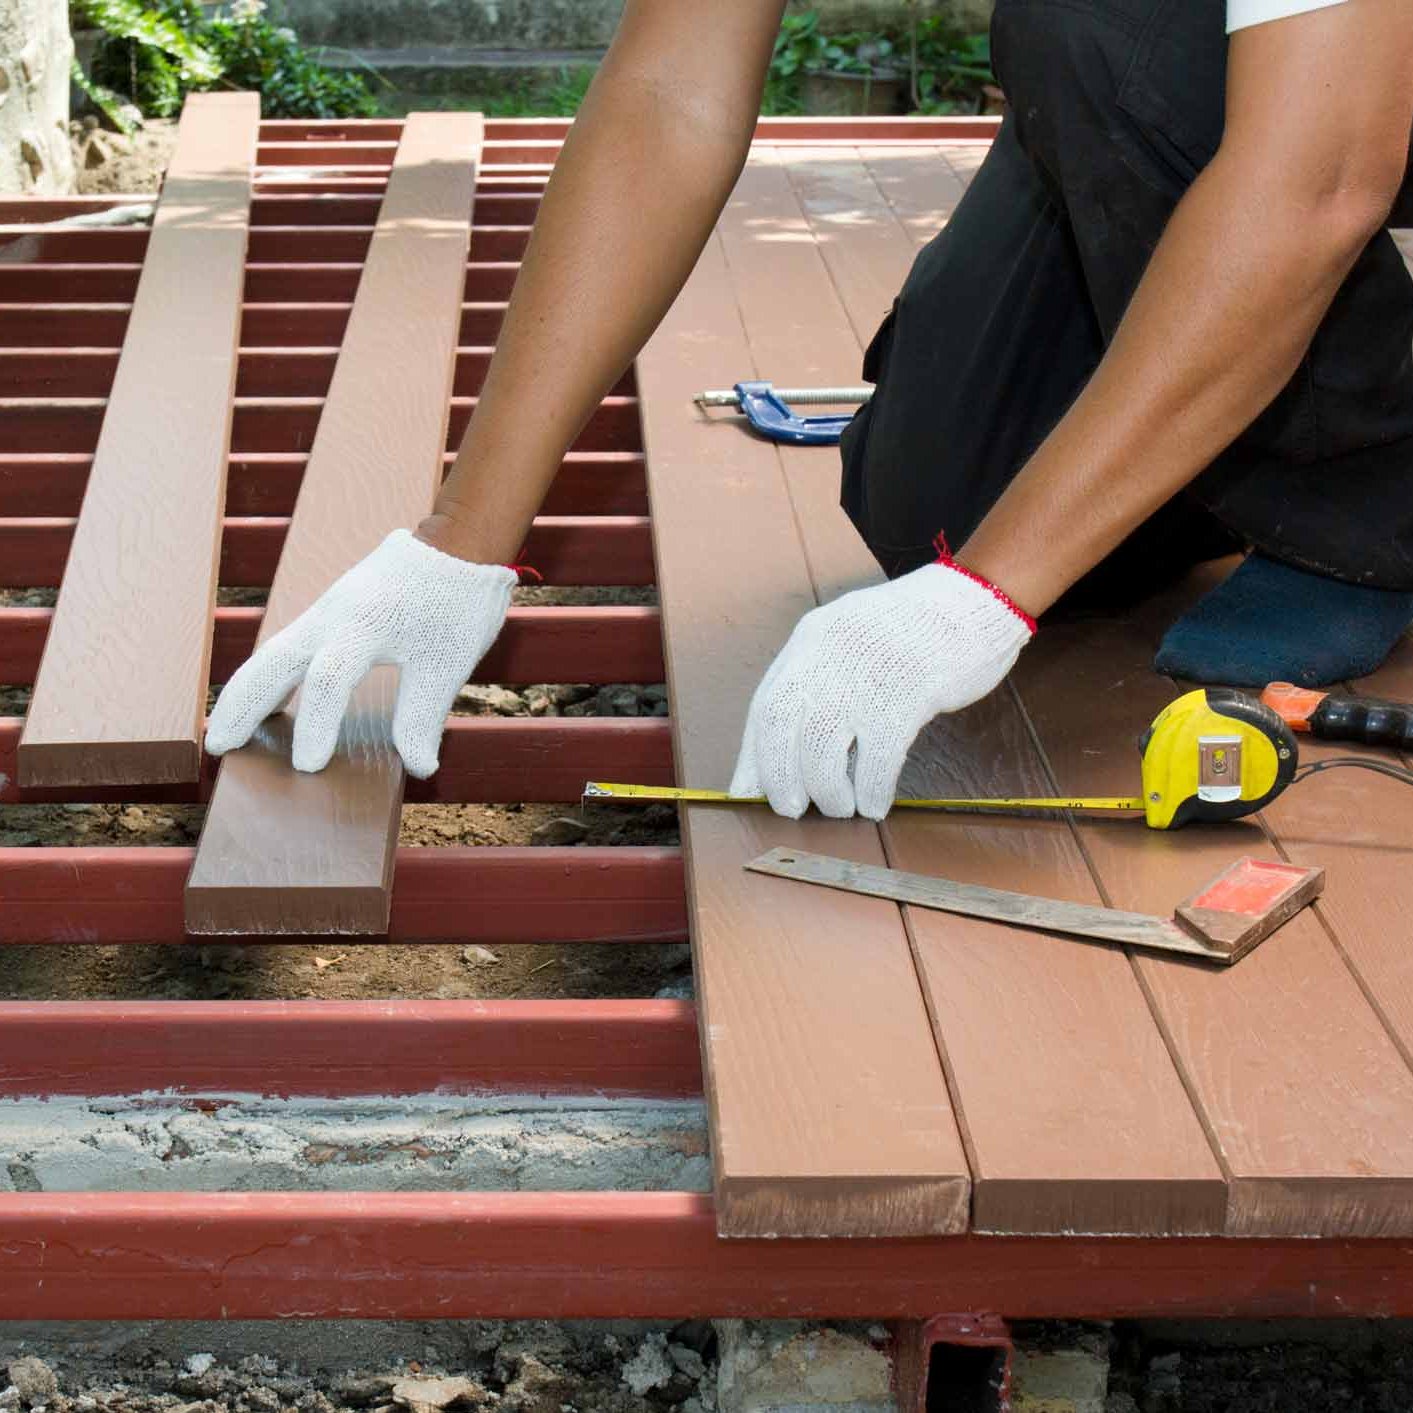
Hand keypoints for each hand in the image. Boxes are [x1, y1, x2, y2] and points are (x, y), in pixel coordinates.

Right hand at [205, 529, 515, 776]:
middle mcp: (335, 614)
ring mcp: (328, 610)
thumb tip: (421, 768)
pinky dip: (268, 675)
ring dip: (247, 690)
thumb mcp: (449, 662)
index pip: (330, 679)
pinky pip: (289, 646)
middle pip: (274, 660)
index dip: (316, 724)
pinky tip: (266, 702)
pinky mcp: (331, 612)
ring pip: (273, 651)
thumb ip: (425, 715)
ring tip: (224, 731)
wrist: (458, 543)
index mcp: (366, 624)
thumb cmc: (458, 602)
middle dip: (244, 704)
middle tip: (218, 747)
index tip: (307, 768)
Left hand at [729, 557, 1034, 818]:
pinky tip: (874, 804)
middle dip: (780, 777)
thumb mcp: (851, 643)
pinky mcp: (911, 691)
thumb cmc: (911, 634)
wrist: (974, 599)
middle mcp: (831, 651)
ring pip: (823, 746)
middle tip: (792, 809)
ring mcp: (869, 670)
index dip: (755, 755)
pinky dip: (870, 789)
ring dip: (827, 791)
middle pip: (783, 724)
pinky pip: (878, 756)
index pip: (766, 704)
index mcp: (812, 638)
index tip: (749, 792)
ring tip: (840, 807)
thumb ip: (817, 685)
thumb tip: (783, 752)